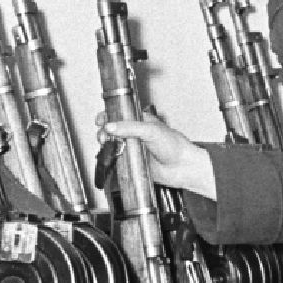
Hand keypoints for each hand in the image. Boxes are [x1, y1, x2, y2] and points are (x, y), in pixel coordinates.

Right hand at [96, 109, 217, 197]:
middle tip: (103, 135)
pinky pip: (117, 160)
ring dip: (105, 145)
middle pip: (113, 130)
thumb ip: (129, 127)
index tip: (100, 120)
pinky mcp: (132, 163)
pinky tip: (108, 157)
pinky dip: (110, 159)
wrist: (182, 168)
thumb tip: (110, 126)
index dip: (108, 116)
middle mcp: (135, 134)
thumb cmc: (174, 146)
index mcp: (141, 121)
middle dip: (104, 131)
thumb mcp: (151, 130)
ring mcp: (133, 149)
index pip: (120, 114)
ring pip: (113, 145)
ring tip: (105, 145)